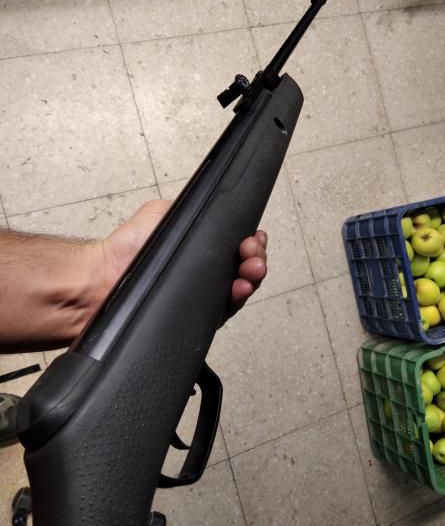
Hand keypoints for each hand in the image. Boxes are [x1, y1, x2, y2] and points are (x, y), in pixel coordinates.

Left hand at [101, 201, 267, 320]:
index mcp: (202, 249)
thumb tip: (213, 208)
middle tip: (252, 255)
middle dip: (257, 259)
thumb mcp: (163, 212)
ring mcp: (204, 296)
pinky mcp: (199, 317)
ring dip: (254, 278)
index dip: (251, 242)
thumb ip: (189, 209)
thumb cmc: (128, 248)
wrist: (105, 277)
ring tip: (251, 271)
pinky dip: (239, 300)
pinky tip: (239, 289)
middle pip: (245, 268)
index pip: (237, 246)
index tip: (253, 238)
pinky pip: (227, 310)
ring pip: (242, 289)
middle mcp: (206, 273)